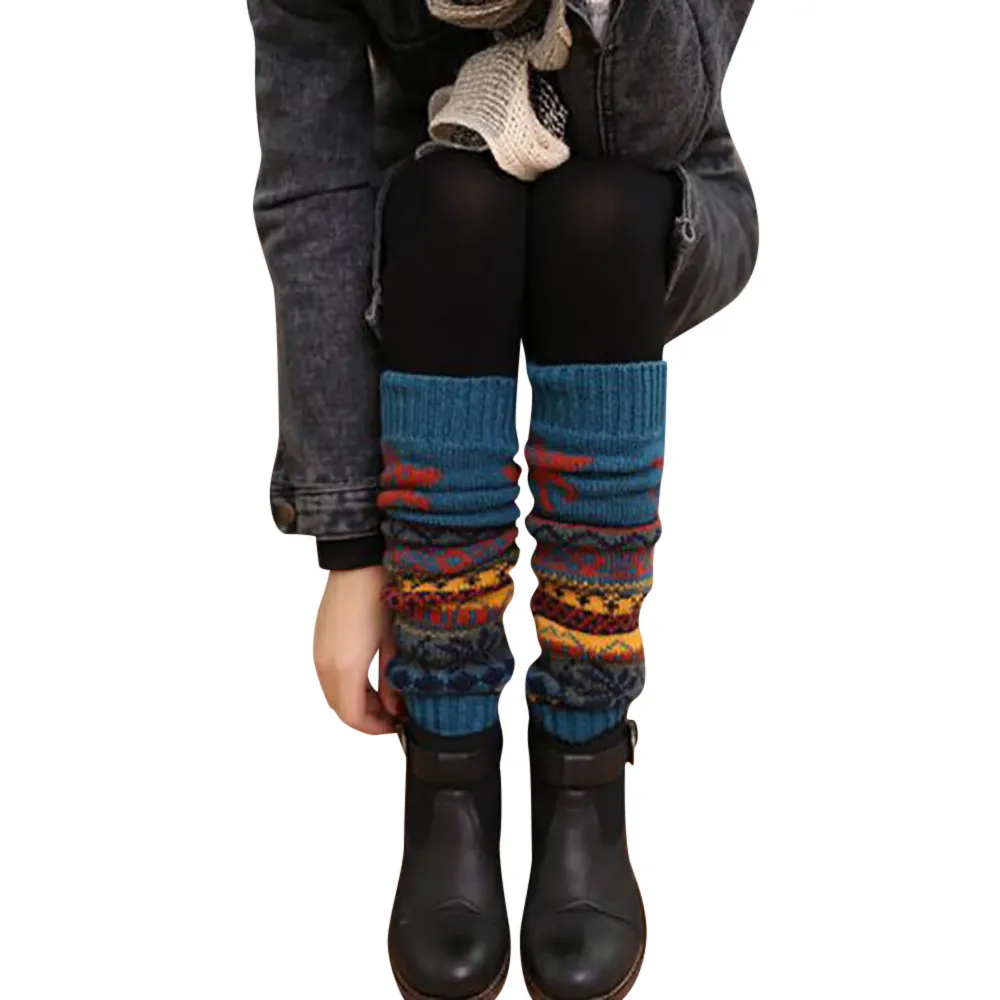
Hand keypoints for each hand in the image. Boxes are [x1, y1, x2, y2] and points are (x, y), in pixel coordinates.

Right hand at [313, 566, 401, 734]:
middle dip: (366, 717)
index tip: (394, 726)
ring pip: (333, 692)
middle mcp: (325, 663)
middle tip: (392, 714)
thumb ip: (391, 679)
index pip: (352, 716)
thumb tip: (394, 706)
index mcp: (345, 667)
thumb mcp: (394, 641)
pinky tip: (368, 677)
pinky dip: (346, 684)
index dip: (374, 728)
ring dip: (355, 701)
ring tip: (384, 696)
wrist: (358, 560)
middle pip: (340, 708)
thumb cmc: (379, 594)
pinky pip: (328, 674)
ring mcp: (319, 651)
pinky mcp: (320, 640)